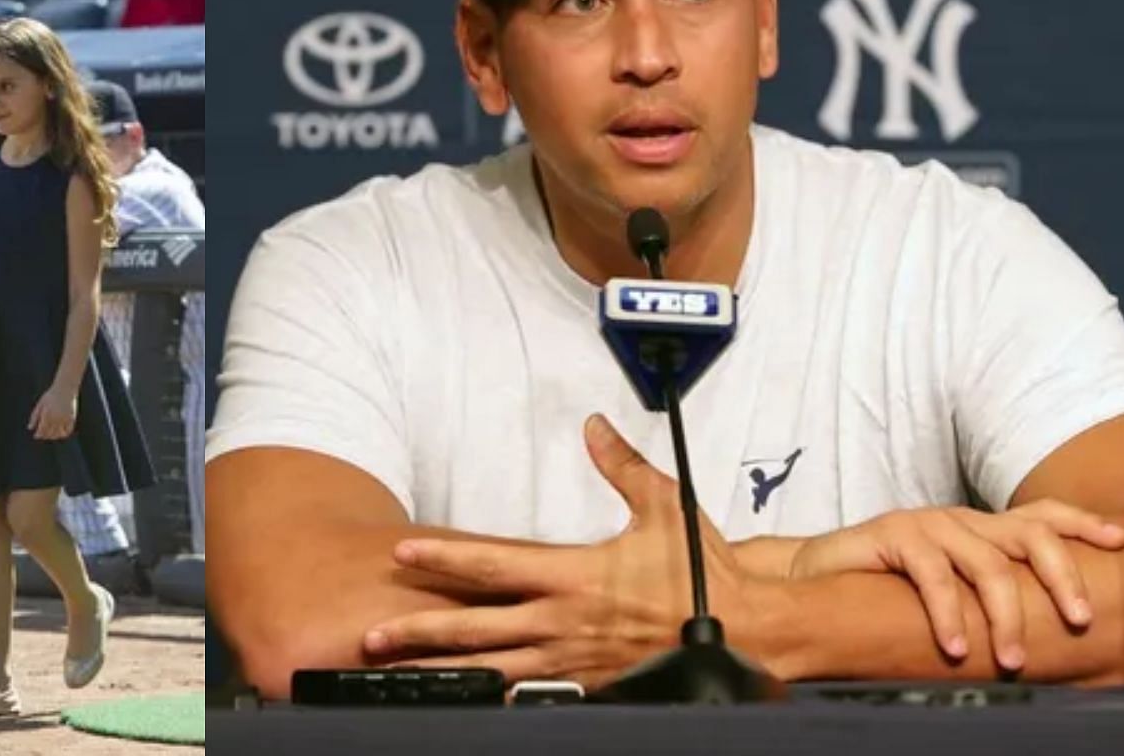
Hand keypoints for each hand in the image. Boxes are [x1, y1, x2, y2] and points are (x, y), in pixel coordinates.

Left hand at [28, 385, 76, 439]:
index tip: (36, 436)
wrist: (66, 387)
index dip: (38, 435)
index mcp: (47, 415)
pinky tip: (59, 433)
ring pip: (59, 434)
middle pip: (50, 433)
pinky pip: (68, 431)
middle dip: (45, 436)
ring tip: (50, 435)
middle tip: (42, 435)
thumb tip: (29, 428)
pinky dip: (64, 434)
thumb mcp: (40, 404)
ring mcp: (65, 419)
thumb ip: (35, 416)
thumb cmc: (51, 395)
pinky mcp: (72, 418)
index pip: (42, 430)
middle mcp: (56, 418)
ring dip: (54, 436)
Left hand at [360, 415, 758, 690]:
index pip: (493, 564)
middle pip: (477, 628)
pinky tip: (468, 697)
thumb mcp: (663, 507)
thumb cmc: (703, 576)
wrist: (747, 633)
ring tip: (403, 674)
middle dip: (422, 631)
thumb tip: (595, 427)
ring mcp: (572, 661)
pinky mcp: (588, 684)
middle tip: (375, 636)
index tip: (402, 552)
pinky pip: (531, 693)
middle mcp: (563, 622)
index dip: (444, 557)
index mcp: (573, 576)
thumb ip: (621, 466)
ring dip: (447, 669)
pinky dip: (495, 695)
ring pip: (494, 668)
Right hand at [786, 502, 1123, 670]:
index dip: (1081, 524)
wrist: (812, 579)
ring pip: (985, 563)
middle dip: (1061, 576)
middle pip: (1027, 535)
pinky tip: (957, 646)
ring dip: (1005, 616)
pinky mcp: (891, 534)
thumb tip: (1038, 636)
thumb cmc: (884, 591)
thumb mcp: (946, 588)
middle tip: (1078, 619)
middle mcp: (959, 520)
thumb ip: (982, 595)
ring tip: (1013, 660)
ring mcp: (926, 524)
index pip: (1040, 517)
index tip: (1119, 540)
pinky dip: (950, 614)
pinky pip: (933, 575)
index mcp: (978, 529)